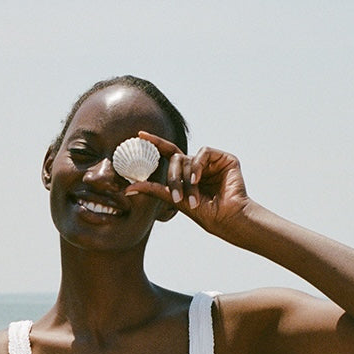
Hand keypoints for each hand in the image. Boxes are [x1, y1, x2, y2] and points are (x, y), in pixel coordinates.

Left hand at [127, 131, 251, 235]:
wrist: (227, 218)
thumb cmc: (205, 213)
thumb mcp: (174, 200)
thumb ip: (153, 189)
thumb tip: (127, 189)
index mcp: (187, 174)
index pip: (168, 154)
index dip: (155, 143)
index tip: (139, 135)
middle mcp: (198, 165)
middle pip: (176, 159)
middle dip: (174, 178)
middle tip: (177, 197)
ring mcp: (211, 161)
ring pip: (188, 158)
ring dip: (187, 180)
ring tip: (192, 198)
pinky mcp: (224, 159)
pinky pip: (203, 152)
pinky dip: (198, 165)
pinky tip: (198, 179)